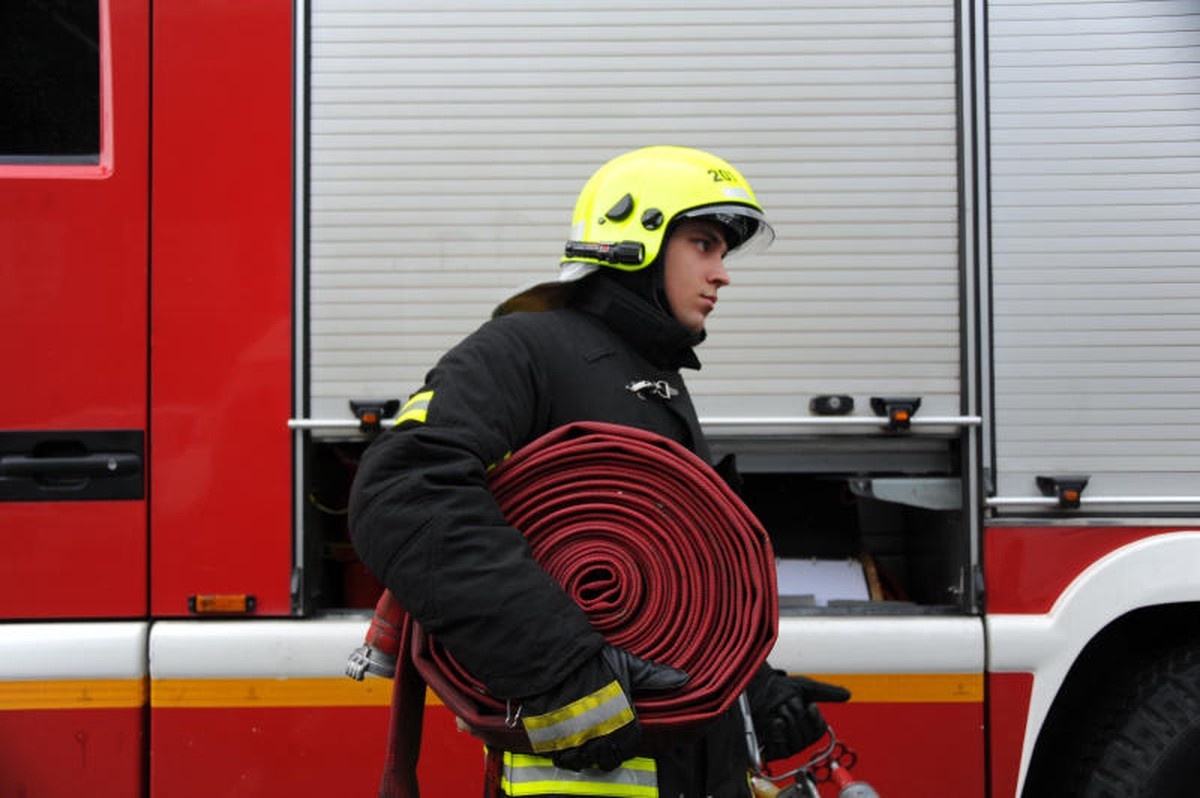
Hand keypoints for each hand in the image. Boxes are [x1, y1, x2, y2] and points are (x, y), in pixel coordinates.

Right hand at [521, 646, 687, 770]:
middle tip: (598, 739)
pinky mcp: (552, 740)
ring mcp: (576, 741)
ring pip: (582, 763)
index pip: (629, 748)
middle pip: (606, 761)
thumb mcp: (627, 665)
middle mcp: (601, 737)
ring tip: (580, 742)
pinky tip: (562, 742)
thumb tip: (682, 678)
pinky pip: (559, 759)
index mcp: (622, 723)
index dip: (623, 743)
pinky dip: (561, 754)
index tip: (618, 735)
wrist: (555, 657)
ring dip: (582, 756)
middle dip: (604, 753)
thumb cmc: (591, 661)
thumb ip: (654, 677)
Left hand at [748, 668, 849, 761]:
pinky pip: (782, 749)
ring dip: (787, 721)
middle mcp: (800, 738)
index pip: (820, 730)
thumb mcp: (807, 688)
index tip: (809, 705)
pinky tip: (776, 721)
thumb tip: (847, 694)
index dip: (815, 718)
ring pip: (796, 742)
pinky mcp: (774, 750)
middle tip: (787, 704)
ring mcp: (788, 745)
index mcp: (810, 726)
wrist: (759, 689)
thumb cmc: (780, 689)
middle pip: (807, 736)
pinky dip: (779, 733)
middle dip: (797, 716)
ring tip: (779, 710)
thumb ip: (827, 692)